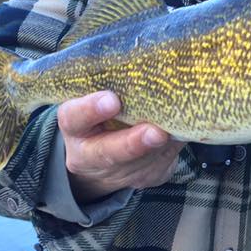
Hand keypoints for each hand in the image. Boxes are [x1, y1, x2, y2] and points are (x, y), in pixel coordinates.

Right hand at [58, 90, 184, 202]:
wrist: (103, 155)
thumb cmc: (104, 111)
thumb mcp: (96, 96)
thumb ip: (115, 86)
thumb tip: (150, 70)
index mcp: (73, 125)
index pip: (73, 117)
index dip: (91, 109)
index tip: (112, 100)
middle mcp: (88, 154)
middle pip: (108, 152)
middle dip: (134, 143)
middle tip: (157, 133)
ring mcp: (114, 173)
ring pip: (142, 162)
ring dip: (161, 146)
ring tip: (175, 129)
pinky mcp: (141, 179)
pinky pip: (160, 166)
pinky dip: (171, 149)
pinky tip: (177, 135)